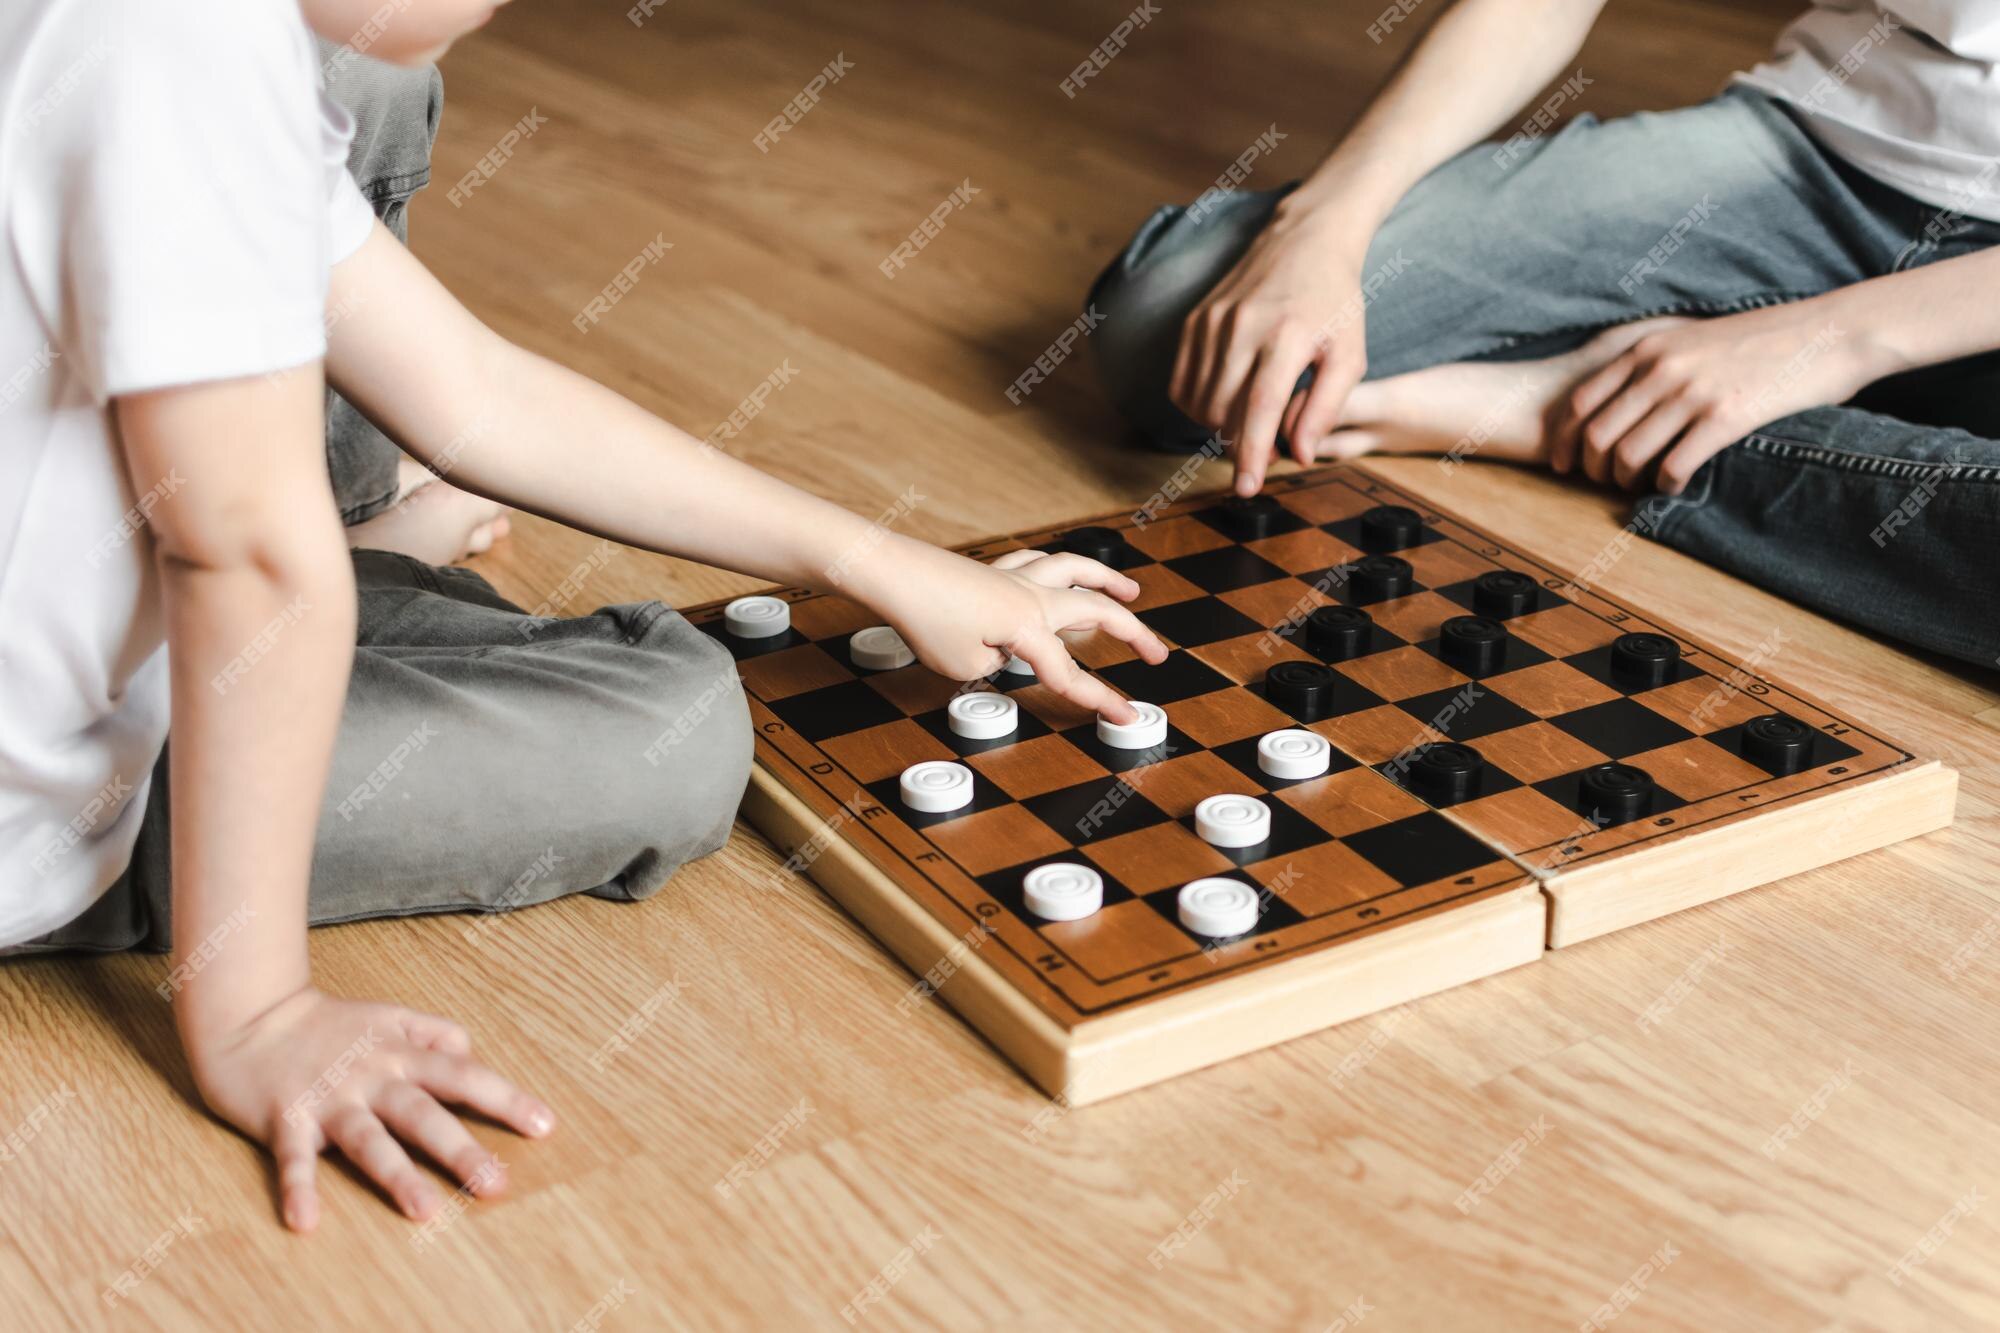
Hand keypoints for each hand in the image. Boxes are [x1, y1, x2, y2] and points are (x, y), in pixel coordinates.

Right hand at [183, 986, 554, 1231]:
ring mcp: (328, 1098)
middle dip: (460, 1149)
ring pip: (368, 1139)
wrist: (250, 1014)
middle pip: (423, 1113)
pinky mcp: (283, 1119)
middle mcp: (371, 1076)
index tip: (544, 1125)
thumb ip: (433, 1032)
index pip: (462, 1075)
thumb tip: (470, 1050)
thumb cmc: (327, 1024)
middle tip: (496, 1184)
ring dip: (396, 1175)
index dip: (504, 1098)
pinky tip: (305, 1222)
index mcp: (400, 1053)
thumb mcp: (389, 1016)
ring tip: (425, 1211)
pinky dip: (297, 1189)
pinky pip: (291, 1159)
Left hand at [868, 544, 1167, 723]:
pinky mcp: (993, 570)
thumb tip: (1005, 653)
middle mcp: (1030, 596)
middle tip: (1157, 654)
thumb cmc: (923, 617)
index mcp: (1028, 626)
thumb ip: (995, 665)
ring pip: (1075, 571)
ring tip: (1132, 592)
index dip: (1102, 699)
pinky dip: (1060, 567)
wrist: (892, 572)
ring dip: (1109, 581)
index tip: (1129, 717)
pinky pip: (1039, 562)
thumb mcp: (963, 665)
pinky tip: (1063, 571)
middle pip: (1096, 611)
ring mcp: (1014, 577)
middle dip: (1133, 634)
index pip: (1070, 672)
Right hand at [1168, 209, 1371, 495]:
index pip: (1260, 407)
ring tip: (1252, 418)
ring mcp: (1212, 322)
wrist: (1302, 240)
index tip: (1246, 488)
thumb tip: (1298, 455)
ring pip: (1201, 402)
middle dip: (1241, 443)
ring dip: (1221, 426)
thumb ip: (1327, 406)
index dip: (1250, 452)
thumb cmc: (1334, 301)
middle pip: (1225, 411)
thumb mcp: (1349, 354)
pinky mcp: (1193, 321)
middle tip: (1268, 446)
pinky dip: (1200, 405)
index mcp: (1288, 335)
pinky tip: (1226, 400)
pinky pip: (1182, 384)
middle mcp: (1243, 327)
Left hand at [1549, 306, 1863, 493]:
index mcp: (1649, 349)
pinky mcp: (1725, 418)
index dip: (1567, 441)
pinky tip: (1677, 485)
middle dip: (1593, 470)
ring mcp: (1692, 393)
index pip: (1582, 403)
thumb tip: (1624, 389)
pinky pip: (1674, 465)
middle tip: (1604, 485)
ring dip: (1627, 482)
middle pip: (1597, 436)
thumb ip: (1656, 359)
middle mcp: (1662, 370)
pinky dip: (1667, 485)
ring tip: (1641, 487)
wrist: (1830, 331)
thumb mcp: (1695, 336)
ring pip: (1629, 455)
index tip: (1567, 465)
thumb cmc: (1765, 337)